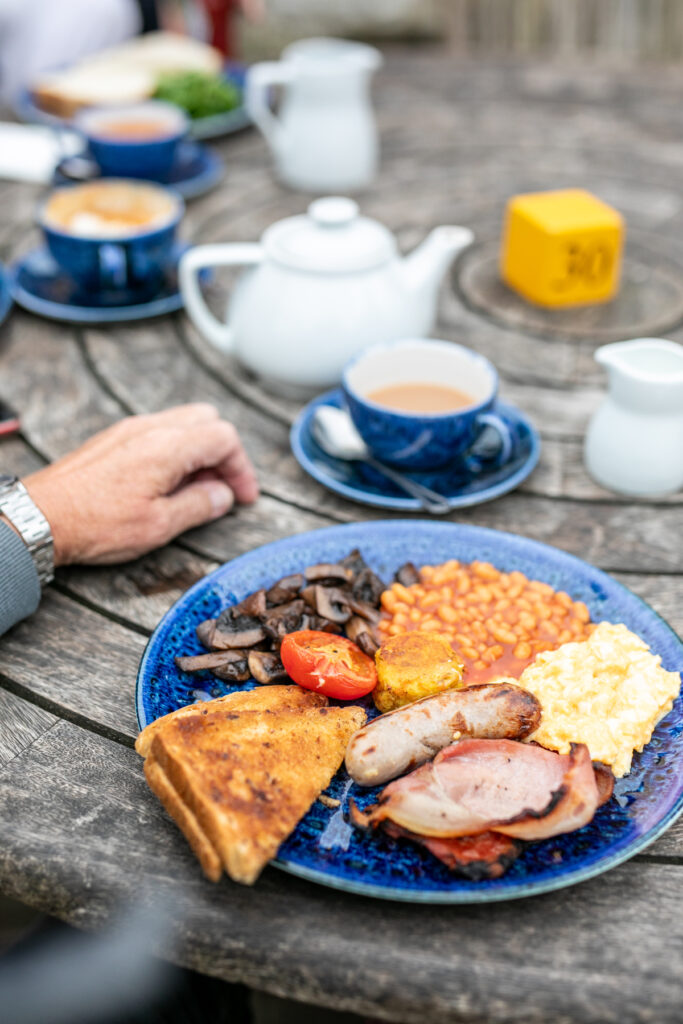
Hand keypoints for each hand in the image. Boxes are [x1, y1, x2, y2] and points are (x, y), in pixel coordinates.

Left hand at [22, 404, 258, 565]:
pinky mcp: (113, 439)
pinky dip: (175, 452)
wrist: (40, 518)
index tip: (242, 496)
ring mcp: (129, 430)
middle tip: (223, 488)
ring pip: (182, 423)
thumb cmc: (94, 523)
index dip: (241, 468)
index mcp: (168, 446)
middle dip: (224, 453)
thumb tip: (222, 495)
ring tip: (195, 490)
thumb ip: (199, 505)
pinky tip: (166, 484)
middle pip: (207, 420)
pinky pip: (158, 432)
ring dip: (199, 452)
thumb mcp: (159, 525)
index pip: (224, 438)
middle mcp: (150, 428)